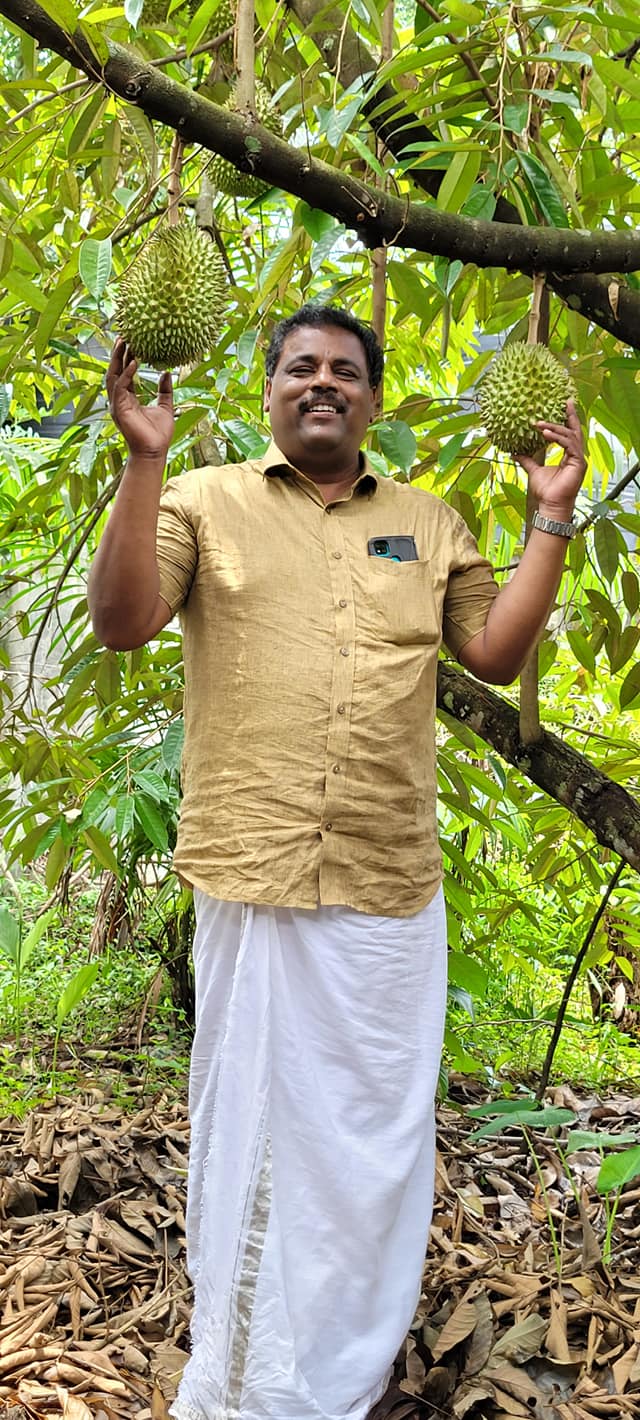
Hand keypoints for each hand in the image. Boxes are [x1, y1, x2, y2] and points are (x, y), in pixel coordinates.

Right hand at [106, 338, 173, 460]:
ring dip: (118, 358)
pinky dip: (127, 373)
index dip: (126, 356)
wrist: (155, 452)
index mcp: (128, 397)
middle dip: (118, 352)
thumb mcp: (166, 406)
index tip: (132, 340)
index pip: (124, 371)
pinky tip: (135, 362)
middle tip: (124, 333)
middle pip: (115, 369)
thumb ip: (165, 389)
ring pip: (114, 375)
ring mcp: (117, 404)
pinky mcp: (119, 409)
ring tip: (125, 341)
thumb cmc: (158, 434)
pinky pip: (121, 386)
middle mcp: (119, 399)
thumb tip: (167, 372)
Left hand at [517, 400, 586, 518]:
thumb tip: (515, 452)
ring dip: (555, 428)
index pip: (569, 433)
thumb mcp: (533, 470)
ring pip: (570, 436)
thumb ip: (527, 459)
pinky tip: (545, 433)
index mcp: (569, 455)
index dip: (567, 420)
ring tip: (539, 424)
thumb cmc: (545, 492)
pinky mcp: (578, 463)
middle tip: (566, 401)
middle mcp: (576, 456)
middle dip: (571, 415)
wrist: (550, 505)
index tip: (563, 406)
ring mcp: (579, 459)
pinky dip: (557, 438)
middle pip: (575, 430)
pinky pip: (569, 445)